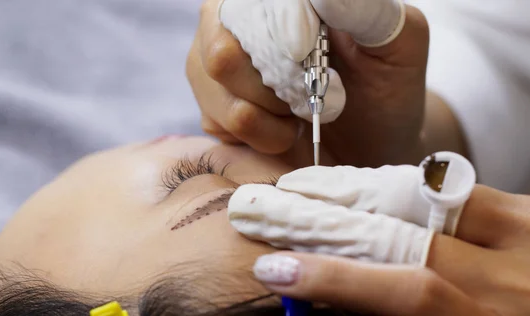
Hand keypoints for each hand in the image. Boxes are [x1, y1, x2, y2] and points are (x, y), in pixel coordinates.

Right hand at [187, 0, 429, 165]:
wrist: (372, 143)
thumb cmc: (386, 86)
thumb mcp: (399, 43)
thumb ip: (367, 11)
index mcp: (275, 1)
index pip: (252, 10)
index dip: (283, 40)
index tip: (318, 63)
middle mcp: (235, 24)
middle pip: (222, 52)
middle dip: (278, 85)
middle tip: (314, 92)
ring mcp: (214, 69)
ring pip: (219, 93)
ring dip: (272, 114)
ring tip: (302, 112)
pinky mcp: (212, 110)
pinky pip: (223, 125)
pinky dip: (264, 136)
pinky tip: (286, 130)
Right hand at [229, 166, 529, 314]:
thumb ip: (396, 309)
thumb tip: (328, 290)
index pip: (406, 289)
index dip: (333, 277)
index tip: (277, 268)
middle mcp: (515, 278)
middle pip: (403, 233)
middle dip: (325, 217)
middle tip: (272, 205)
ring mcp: (528, 233)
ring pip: (423, 194)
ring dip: (355, 190)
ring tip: (304, 187)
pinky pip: (448, 185)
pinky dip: (397, 185)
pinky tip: (361, 187)